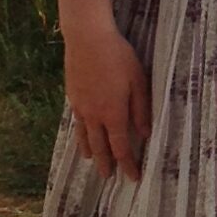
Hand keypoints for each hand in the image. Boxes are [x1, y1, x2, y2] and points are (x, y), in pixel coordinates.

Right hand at [63, 21, 150, 181]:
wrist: (87, 38)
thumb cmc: (118, 57)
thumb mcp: (138, 82)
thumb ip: (141, 110)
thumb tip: (145, 134)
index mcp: (113, 113)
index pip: (121, 148)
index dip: (128, 164)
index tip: (134, 178)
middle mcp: (94, 115)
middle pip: (100, 146)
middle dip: (106, 164)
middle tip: (109, 178)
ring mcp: (80, 106)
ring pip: (84, 136)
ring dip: (89, 151)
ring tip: (91, 161)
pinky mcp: (72, 96)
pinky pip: (76, 122)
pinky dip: (79, 133)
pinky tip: (81, 133)